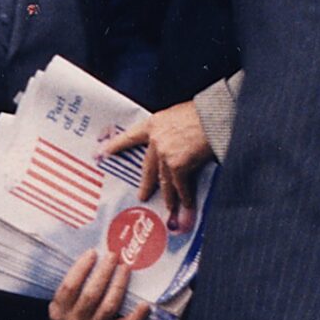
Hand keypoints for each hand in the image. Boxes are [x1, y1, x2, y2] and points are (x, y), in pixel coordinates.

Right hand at [49, 247, 144, 319]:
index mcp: (59, 312)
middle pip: (91, 294)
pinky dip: (136, 316)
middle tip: (113, 255)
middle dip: (104, 272)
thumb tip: (92, 253)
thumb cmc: (71, 315)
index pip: (69, 287)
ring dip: (119, 284)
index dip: (81, 268)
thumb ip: (71, 285)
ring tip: (125, 268)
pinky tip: (144, 304)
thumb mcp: (61, 304)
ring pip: (109, 306)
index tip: (93, 252)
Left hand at [106, 104, 213, 231]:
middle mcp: (156, 140)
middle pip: (147, 167)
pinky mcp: (177, 165)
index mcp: (154, 124)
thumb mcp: (179, 116)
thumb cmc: (204, 113)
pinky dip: (185, 196)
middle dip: (146, 184)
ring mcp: (165, 154)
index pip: (131, 136)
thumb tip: (174, 147)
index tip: (103, 152)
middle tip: (142, 196)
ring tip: (169, 207)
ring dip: (168, 196)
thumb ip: (170, 132)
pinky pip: (180, 186)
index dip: (116, 145)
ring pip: (164, 181)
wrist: (217, 115)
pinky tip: (188, 204)